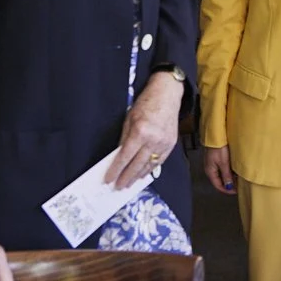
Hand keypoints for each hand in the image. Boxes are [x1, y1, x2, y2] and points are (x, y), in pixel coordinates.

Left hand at [106, 72, 183, 189]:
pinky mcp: (171, 145)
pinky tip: (143, 174)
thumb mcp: (129, 118)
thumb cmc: (146, 103)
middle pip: (137, 165)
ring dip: (137, 176)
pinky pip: (159, 161)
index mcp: (140, 132)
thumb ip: (124, 138)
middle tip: (118, 186)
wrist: (167, 94)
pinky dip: (150, 169)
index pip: (125, 157)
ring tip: (129, 184)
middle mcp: (153, 140)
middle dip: (126, 177)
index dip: (116, 170)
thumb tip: (119, 155)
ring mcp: (164, 144)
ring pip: (149, 166)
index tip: (109, 179)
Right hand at [203, 146, 236, 194]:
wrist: (216, 136)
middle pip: (219, 181)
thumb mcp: (224, 163)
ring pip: (221, 175)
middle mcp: (210, 169)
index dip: (227, 190)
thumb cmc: (219, 148)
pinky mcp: (215, 159)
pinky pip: (222, 169)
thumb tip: (229, 187)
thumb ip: (226, 175)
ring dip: (229, 178)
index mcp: (210, 172)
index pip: (218, 186)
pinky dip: (228, 172)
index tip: (236, 191)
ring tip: (238, 179)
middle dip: (229, 184)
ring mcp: (212, 164)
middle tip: (239, 185)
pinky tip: (234, 171)